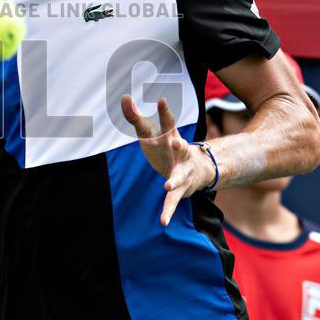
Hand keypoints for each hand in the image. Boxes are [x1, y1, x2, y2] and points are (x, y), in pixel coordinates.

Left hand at [121, 95, 215, 225]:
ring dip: (173, 181)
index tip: (161, 101)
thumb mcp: (152, 132)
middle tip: (177, 142)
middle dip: (180, 146)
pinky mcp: (180, 190)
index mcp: (173, 137)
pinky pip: (173, 202)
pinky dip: (168, 212)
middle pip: (182, 149)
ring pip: (179, 178)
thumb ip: (136, 117)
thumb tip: (123, 97)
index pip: (169, 122)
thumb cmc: (168, 148)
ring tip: (166, 186)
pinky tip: (162, 222)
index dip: (165, 111)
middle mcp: (181, 154)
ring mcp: (182, 173)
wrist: (196, 171)